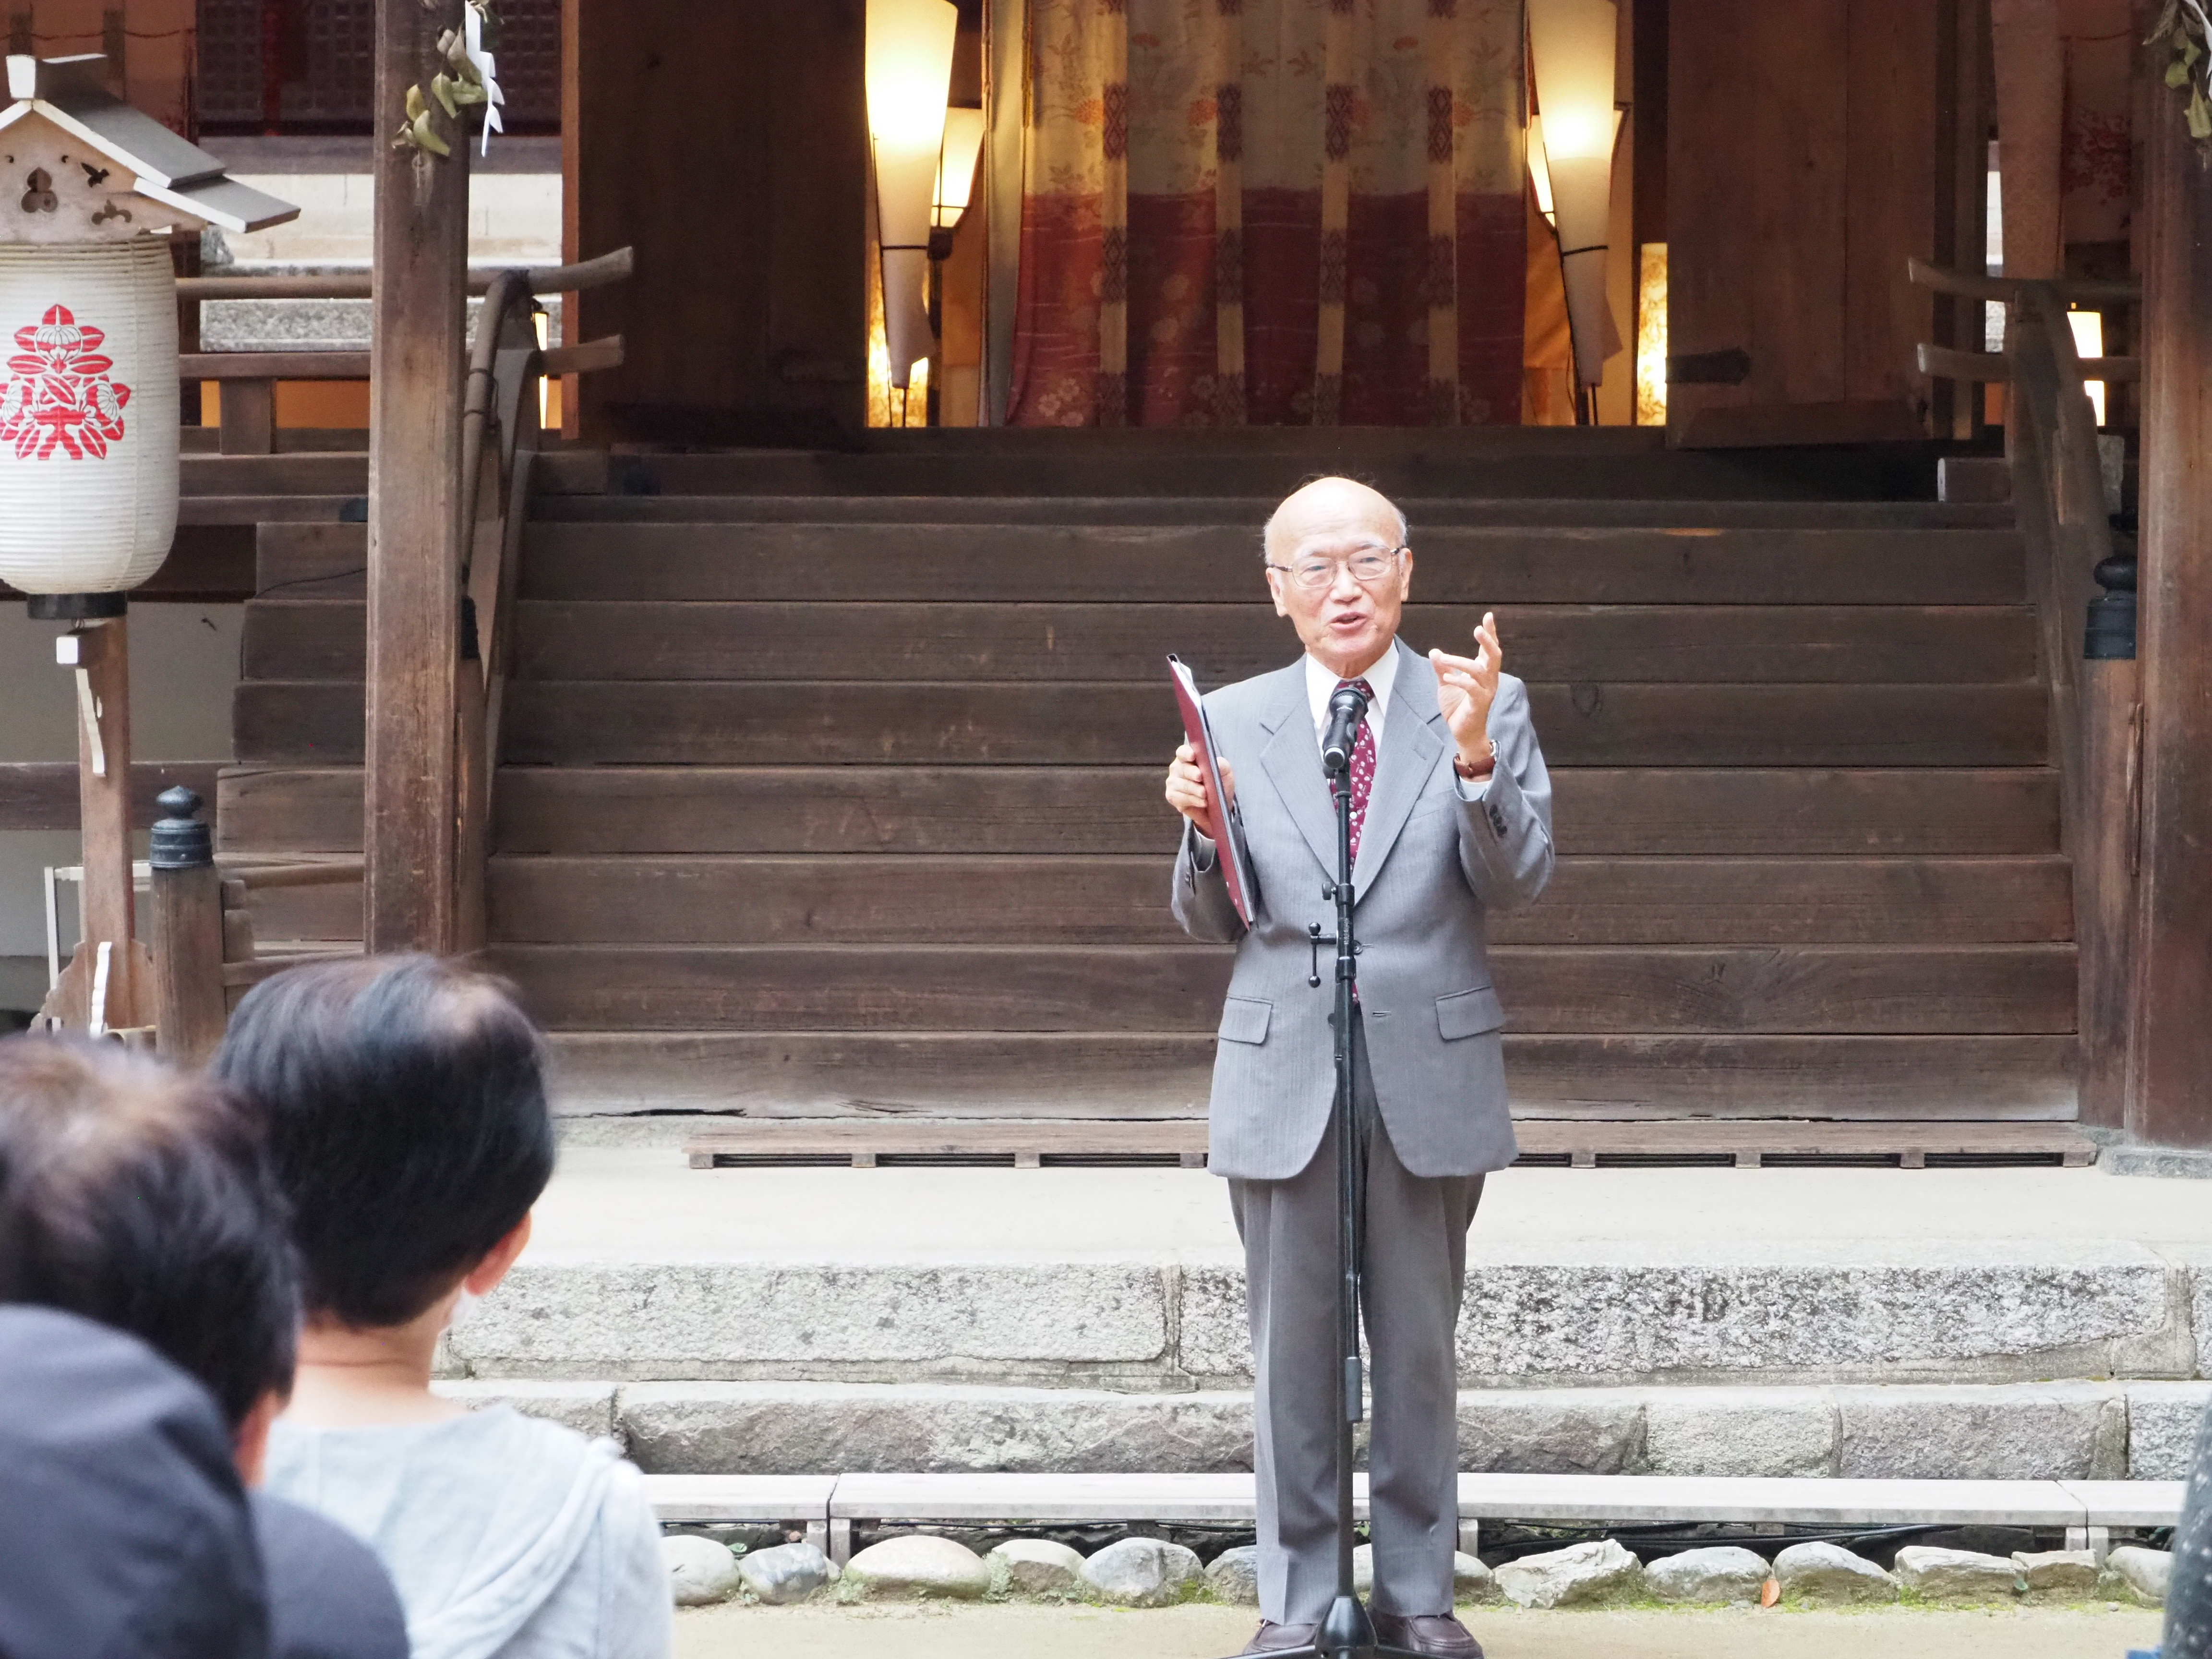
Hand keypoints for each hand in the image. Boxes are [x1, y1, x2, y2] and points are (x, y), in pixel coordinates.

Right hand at [1165, 742, 1234, 841]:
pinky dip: (1194, 800)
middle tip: (1200, 777)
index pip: (1183, 752)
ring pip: (1183, 785)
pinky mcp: (1172, 796)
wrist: (1217, 804)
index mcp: (1188, 757)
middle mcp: (1177, 768)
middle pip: (1183, 768)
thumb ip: (1221, 765)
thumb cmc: (1218, 783)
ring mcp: (1173, 782)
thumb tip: (1216, 763)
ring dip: (1196, 790)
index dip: (1187, 753)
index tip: (1193, 756)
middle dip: (1192, 773)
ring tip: (1205, 794)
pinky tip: (1203, 802)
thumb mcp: (1225, 772)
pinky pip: (1182, 798)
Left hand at [1429, 612, 1501, 765]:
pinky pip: (1472, 689)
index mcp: (1484, 672)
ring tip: (1443, 658)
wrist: (1463, 732)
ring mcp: (1486, 692)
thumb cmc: (1457, 706)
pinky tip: (1447, 678)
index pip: (1490, 649)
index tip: (1489, 616)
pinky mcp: (1479, 704)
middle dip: (1488, 641)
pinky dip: (1459, 681)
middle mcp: (1489, 680)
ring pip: (1479, 670)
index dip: (1491, 633)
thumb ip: (1442, 668)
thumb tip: (1434, 651)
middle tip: (1478, 628)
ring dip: (1460, 662)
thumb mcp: (1446, 684)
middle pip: (1494, 656)